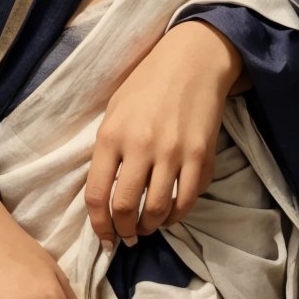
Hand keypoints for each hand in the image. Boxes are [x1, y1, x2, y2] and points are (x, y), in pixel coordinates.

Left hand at [84, 20, 246, 246]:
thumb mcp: (115, 110)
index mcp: (112, 135)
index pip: (98, 195)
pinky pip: (188, 199)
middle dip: (124, 231)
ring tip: (148, 226)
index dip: (99, 225)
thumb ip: (108, 150)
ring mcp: (173, 153)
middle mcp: (141, 147)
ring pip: (158, 210)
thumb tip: (105, 193)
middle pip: (126, 208)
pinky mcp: (201, 156)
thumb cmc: (147, 83)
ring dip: (151, 226)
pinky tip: (171, 213)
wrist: (192, 61)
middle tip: (127, 235)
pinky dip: (177, 215)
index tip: (104, 237)